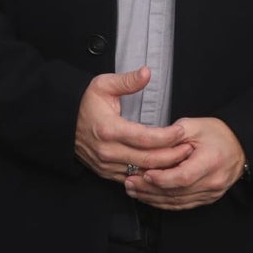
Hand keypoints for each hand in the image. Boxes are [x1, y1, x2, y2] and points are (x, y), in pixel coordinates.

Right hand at [74, 67, 193, 181]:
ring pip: (143, 173)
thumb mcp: (103, 85)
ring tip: (182, 160)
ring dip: (164, 169)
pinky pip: (133, 179)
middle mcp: (108, 151)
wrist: (63, 123)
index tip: (183, 131)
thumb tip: (147, 72)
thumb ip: (127, 81)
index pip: (146, 138)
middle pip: (148, 159)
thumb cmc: (85, 102)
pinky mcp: (106, 173)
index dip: (167, 136)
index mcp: (109, 129)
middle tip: (190, 148)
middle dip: (173, 155)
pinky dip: (150, 176)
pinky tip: (164, 170)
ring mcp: (107, 165)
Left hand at [123, 117, 245, 209]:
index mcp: (211, 161)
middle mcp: (213, 181)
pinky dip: (163, 202)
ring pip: (178, 202)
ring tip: (133, 190)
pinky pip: (183, 205)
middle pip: (177, 192)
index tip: (143, 174)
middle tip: (129, 182)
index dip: (161, 178)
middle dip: (150, 190)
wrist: (238, 145)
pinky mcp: (207, 198)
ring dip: (153, 198)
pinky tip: (148, 197)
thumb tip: (148, 147)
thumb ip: (171, 136)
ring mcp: (211, 193)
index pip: (183, 177)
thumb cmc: (216, 133)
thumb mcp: (193, 126)